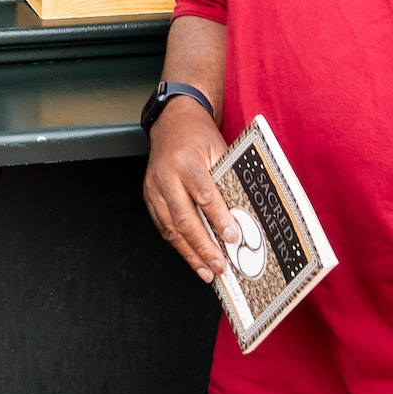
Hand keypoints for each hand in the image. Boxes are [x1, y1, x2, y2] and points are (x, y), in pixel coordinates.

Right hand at [142, 98, 236, 281]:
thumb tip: (243, 214)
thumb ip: (226, 179)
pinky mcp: (149, 198)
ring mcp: (153, 188)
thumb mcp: (218, 149)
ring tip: (207, 271)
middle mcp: (165, 176)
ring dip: (190, 253)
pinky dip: (179, 246)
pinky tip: (193, 258)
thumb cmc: (198, 136)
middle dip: (203, 246)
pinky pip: (163, 227)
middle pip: (183, 218)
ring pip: (170, 228)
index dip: (218, 219)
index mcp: (185, 161)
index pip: (203, 195)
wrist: (172, 122)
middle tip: (220, 265)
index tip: (233, 237)